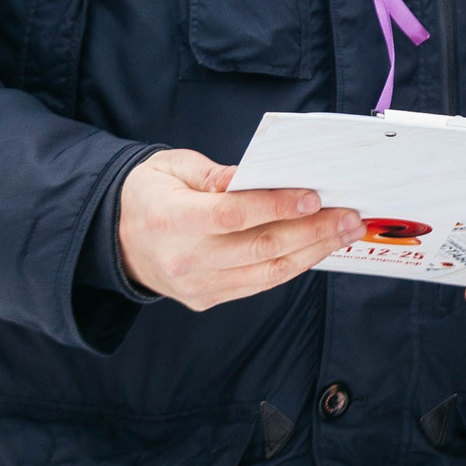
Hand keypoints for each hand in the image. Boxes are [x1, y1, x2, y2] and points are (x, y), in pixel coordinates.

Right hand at [116, 149, 362, 310]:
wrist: (115, 240)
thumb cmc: (149, 194)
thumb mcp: (170, 167)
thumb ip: (213, 173)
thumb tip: (253, 176)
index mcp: (171, 219)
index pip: (232, 215)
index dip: (276, 206)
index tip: (314, 195)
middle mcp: (184, 259)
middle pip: (260, 248)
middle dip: (313, 231)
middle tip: (350, 216)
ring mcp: (197, 285)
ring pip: (267, 272)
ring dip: (313, 251)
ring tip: (345, 232)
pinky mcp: (207, 298)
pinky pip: (259, 284)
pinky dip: (293, 266)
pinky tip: (317, 248)